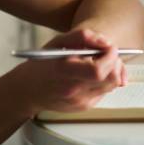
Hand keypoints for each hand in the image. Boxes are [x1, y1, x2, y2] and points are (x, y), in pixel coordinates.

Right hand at [10, 28, 127, 115]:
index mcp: (64, 72)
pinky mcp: (84, 107)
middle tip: (109, 53)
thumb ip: (81, 37)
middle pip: (110, 79)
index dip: (110, 57)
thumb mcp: (57, 43)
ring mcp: (80, 101)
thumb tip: (105, 42)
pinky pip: (104, 92)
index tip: (109, 47)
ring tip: (101, 62)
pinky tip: (93, 74)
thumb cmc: (42, 65)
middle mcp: (73, 90)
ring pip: (112, 86)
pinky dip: (104, 81)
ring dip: (112, 71)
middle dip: (115, 63)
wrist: (28, 91)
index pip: (98, 70)